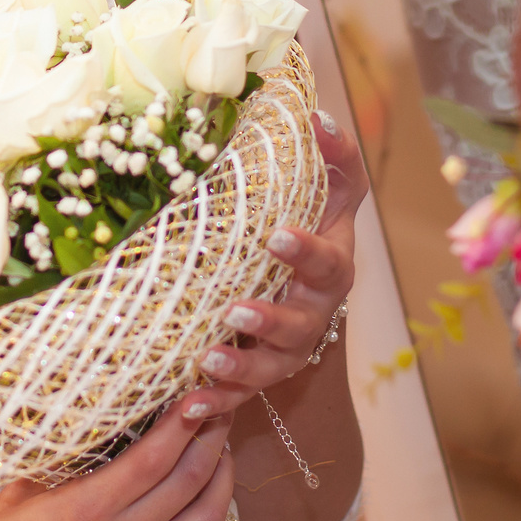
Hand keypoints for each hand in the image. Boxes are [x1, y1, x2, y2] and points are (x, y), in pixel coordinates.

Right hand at [0, 405, 279, 520]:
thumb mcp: (17, 494)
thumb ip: (60, 460)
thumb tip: (90, 418)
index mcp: (91, 508)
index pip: (156, 453)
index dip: (185, 417)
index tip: (201, 386)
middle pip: (190, 477)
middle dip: (212, 434)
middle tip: (221, 402)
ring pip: (207, 520)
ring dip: (226, 478)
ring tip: (226, 446)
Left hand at [176, 113, 362, 423]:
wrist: (308, 283)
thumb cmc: (316, 222)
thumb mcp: (333, 188)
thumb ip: (334, 153)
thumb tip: (316, 113)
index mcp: (331, 269)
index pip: (327, 262)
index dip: (305, 251)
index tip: (277, 235)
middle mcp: (313, 315)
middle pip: (300, 327)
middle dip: (269, 322)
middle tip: (234, 311)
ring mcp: (287, 351)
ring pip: (270, 369)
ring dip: (240, 371)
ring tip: (207, 361)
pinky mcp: (258, 375)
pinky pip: (239, 398)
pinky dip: (215, 406)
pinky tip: (185, 407)